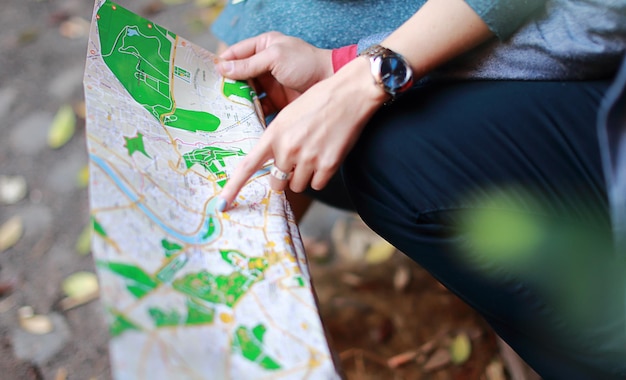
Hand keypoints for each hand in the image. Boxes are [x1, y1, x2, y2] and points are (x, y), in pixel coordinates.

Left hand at [217, 57, 387, 210]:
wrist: (350, 94)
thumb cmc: (319, 102)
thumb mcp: (288, 115)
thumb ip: (276, 139)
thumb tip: (271, 164)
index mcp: (274, 134)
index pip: (248, 167)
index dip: (233, 188)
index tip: (223, 204)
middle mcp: (288, 148)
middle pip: (276, 183)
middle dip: (284, 177)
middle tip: (295, 161)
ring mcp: (308, 158)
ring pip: (297, 186)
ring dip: (303, 176)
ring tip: (314, 153)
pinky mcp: (328, 165)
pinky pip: (317, 185)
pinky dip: (320, 177)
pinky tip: (326, 157)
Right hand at [218, 32, 333, 114]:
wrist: (331, 82)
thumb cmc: (305, 62)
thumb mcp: (275, 57)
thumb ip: (249, 64)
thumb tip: (222, 69)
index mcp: (263, 47)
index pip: (235, 54)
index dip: (221, 64)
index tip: (206, 76)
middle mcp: (264, 65)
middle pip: (238, 77)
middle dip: (226, 87)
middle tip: (211, 99)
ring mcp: (270, 85)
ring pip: (247, 94)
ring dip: (237, 103)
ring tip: (223, 113)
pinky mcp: (277, 102)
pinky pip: (259, 109)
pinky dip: (251, 115)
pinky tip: (241, 123)